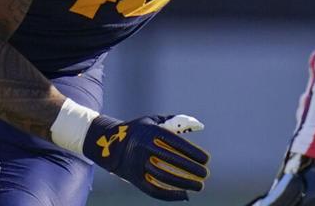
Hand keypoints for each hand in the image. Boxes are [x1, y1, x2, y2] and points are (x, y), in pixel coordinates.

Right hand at [83, 113, 208, 200]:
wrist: (109, 143)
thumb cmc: (140, 130)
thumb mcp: (154, 120)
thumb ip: (177, 122)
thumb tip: (200, 126)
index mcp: (151, 131)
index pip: (176, 143)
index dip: (192, 152)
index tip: (206, 159)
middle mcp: (143, 147)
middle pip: (172, 161)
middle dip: (191, 169)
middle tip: (205, 174)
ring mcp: (137, 164)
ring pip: (164, 177)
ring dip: (184, 183)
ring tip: (199, 186)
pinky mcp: (134, 178)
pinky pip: (153, 189)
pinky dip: (169, 195)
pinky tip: (184, 195)